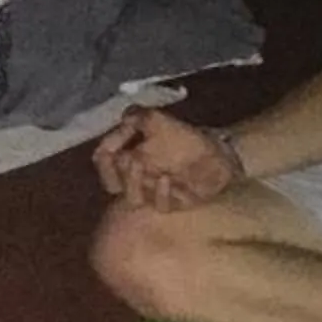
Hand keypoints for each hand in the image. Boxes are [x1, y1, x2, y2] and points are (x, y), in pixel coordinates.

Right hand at [91, 106, 238, 210]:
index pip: (103, 162)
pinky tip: (165, 178)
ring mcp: (154, 194)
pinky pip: (162, 205)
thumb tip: (125, 117)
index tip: (111, 146)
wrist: (218, 153)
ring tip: (139, 165)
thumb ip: (139, 117)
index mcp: (127, 161)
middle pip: (113, 184)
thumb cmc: (185, 138)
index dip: (103, 156)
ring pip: (134, 198)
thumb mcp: (159, 121)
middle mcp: (136, 181)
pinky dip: (161, 193)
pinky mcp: (175, 203)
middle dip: (115, 173)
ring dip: (133, 182)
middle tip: (124, 158)